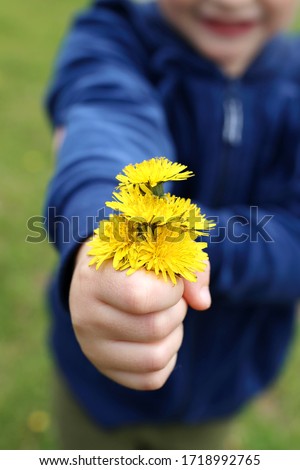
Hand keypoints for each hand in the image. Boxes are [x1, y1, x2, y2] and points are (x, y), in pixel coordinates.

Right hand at [69, 243, 210, 390]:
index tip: (171, 280)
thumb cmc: (135, 259)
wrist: (100, 276)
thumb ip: (188, 266)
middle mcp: (85, 316)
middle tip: (169, 297)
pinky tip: (159, 336)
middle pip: (154, 329)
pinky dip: (167, 357)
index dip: (170, 291)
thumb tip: (202, 303)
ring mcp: (92, 347)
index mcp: (95, 278)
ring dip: (174, 335)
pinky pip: (152, 378)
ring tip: (164, 314)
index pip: (139, 297)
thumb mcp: (159, 248)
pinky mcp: (106, 368)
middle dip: (176, 310)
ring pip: (155, 358)